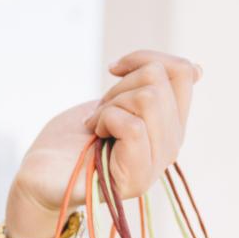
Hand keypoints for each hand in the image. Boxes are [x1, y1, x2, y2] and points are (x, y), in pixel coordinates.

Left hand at [3, 49, 202, 237]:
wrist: (40, 174)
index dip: (146, 58)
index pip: (184, 73)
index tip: (115, 71)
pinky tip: (95, 136)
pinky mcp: (136, 179)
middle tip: (99, 112)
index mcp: (170, 125)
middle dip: (119, 86)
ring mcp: (156, 166)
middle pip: (160, 81)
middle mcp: (171, 147)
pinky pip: (134, 127)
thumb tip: (197, 69)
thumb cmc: (73, 138)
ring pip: (149, 100)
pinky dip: (106, 121)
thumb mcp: (115, 101)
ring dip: (111, 105)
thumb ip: (150, 87)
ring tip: (97, 126)